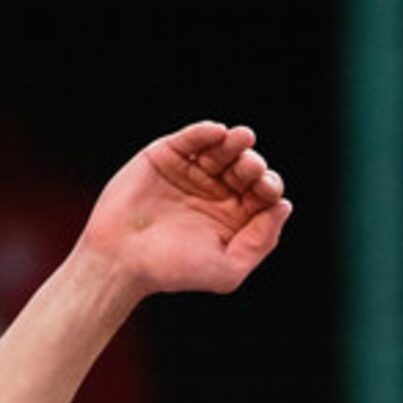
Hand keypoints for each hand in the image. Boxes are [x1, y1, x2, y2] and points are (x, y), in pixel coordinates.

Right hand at [76, 122, 290, 298]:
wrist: (119, 261)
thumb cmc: (170, 271)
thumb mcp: (226, 271)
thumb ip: (260, 243)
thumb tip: (283, 206)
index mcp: (234, 217)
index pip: (264, 193)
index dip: (270, 187)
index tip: (265, 192)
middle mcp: (215, 192)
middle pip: (247, 167)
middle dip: (253, 165)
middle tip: (249, 169)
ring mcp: (191, 172)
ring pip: (224, 148)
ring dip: (237, 142)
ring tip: (243, 140)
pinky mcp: (165, 156)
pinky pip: (192, 137)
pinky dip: (205, 132)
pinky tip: (217, 133)